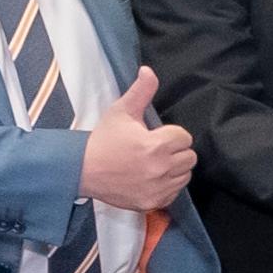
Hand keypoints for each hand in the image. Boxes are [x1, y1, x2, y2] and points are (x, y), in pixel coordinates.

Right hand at [80, 66, 195, 209]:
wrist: (83, 170)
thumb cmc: (103, 140)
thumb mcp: (121, 111)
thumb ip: (140, 91)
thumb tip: (148, 70)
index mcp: (155, 146)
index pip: (184, 137)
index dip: (171, 134)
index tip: (155, 136)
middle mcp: (160, 169)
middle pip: (189, 157)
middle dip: (175, 151)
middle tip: (155, 149)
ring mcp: (157, 188)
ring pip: (185, 175)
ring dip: (174, 168)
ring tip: (154, 163)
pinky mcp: (153, 202)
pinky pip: (174, 193)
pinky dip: (167, 186)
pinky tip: (151, 178)